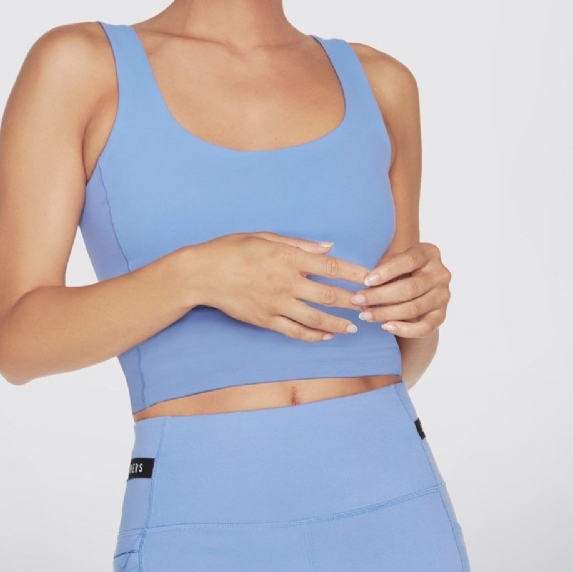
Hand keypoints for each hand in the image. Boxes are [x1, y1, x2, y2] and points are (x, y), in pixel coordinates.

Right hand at [192, 232, 373, 342]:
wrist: (202, 273)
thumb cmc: (231, 249)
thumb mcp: (264, 236)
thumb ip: (299, 243)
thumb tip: (327, 247)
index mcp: (286, 257)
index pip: (329, 266)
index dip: (353, 273)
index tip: (371, 277)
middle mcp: (285, 282)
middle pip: (328, 295)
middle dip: (353, 302)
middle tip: (370, 305)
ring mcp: (276, 304)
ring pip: (315, 318)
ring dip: (338, 323)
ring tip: (354, 327)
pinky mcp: (265, 320)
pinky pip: (295, 331)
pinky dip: (313, 335)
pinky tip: (326, 336)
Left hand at [349, 242, 450, 337]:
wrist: (418, 288)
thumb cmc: (400, 270)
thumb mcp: (393, 262)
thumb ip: (384, 268)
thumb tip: (364, 282)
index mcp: (429, 253)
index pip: (409, 260)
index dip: (387, 271)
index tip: (366, 281)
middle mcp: (441, 274)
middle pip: (410, 288)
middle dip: (380, 296)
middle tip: (358, 301)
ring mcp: (443, 296)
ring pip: (414, 308)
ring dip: (387, 313)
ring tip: (366, 315)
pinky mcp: (442, 315)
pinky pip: (425, 327)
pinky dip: (405, 329)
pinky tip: (386, 327)